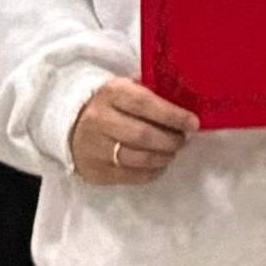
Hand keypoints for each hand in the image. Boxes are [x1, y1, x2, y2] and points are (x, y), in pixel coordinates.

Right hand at [64, 75, 195, 186]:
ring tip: (171, 151)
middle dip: (171, 140)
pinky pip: (131, 176)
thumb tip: (190, 107)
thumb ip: (154, 95)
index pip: (145, 103)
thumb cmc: (112, 105)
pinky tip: (159, 164)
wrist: (71, 127)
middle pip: (143, 135)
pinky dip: (152, 172)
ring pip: (138, 158)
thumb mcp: (127, 89)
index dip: (173, 115)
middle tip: (183, 140)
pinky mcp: (95, 171)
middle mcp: (99, 120)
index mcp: (111, 93)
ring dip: (164, 157)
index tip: (194, 123)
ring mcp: (94, 148)